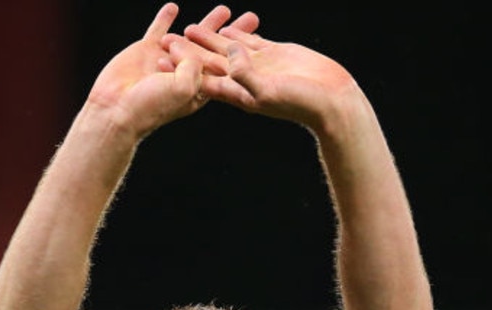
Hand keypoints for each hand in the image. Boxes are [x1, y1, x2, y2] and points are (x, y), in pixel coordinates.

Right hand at [85, 4, 252, 137]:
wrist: (115, 109)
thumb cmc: (150, 107)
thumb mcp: (183, 88)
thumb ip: (195, 67)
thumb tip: (194, 51)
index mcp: (198, 87)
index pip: (226, 66)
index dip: (242, 52)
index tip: (259, 39)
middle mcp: (184, 73)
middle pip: (215, 49)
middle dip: (234, 34)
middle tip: (252, 18)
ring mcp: (165, 60)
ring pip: (191, 37)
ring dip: (207, 24)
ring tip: (225, 9)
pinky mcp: (145, 51)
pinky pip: (158, 30)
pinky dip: (165, 19)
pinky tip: (173, 7)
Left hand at [183, 10, 360, 131]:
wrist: (331, 99)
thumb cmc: (301, 103)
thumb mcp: (267, 91)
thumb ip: (244, 73)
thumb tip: (228, 52)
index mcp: (239, 93)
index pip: (202, 79)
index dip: (181, 70)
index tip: (160, 59)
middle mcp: (246, 80)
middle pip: (209, 63)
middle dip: (188, 52)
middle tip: (166, 39)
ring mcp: (260, 66)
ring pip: (227, 50)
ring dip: (208, 39)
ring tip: (189, 26)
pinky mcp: (275, 54)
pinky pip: (251, 42)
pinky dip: (237, 34)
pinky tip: (226, 26)